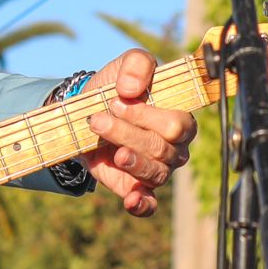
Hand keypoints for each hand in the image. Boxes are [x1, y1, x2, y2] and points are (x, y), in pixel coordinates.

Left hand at [81, 48, 196, 216]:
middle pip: (161, 148)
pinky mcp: (135, 185)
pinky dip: (141, 204)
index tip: (116, 100)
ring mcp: (157, 168)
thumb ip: (137, 65)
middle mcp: (174, 147)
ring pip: (155, 172)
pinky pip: (148, 203)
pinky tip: (130, 201)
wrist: (88, 108)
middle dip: (127, 133)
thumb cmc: (117, 87)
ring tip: (112, 151)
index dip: (146, 115)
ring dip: (131, 161)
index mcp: (179, 118)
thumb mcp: (127, 64)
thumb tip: (132, 88)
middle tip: (99, 120)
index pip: (176, 124)